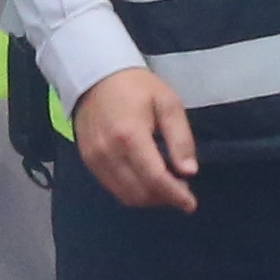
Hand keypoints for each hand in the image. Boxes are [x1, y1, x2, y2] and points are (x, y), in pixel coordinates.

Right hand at [73, 65, 200, 212]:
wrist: (96, 75)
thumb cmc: (137, 86)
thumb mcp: (168, 103)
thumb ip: (180, 139)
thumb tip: (189, 172)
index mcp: (130, 136)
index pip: (155, 178)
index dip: (175, 195)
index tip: (191, 204)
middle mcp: (109, 153)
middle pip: (140, 193)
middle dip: (164, 198)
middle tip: (182, 192)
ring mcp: (95, 159)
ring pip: (125, 195)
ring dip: (149, 199)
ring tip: (166, 188)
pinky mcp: (88, 161)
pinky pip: (112, 188)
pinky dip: (132, 192)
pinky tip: (146, 182)